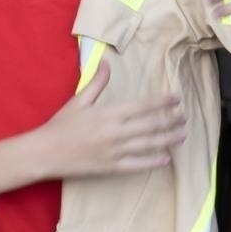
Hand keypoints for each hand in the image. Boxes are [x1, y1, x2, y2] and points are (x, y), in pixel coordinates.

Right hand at [31, 62, 185, 178]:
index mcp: (110, 113)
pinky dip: (154, 161)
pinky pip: (138, 165)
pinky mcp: (111, 167)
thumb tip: (107, 63)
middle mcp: (116, 132)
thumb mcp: (79, 100)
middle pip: (152, 125)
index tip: (176, 98)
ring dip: (168, 139)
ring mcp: (115, 151)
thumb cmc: (61, 125)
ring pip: (149, 145)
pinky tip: (166, 159)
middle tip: (185, 116)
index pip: (144, 105)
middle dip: (171, 120)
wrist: (45, 152)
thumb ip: (97, 82)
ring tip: (182, 135)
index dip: (163, 101)